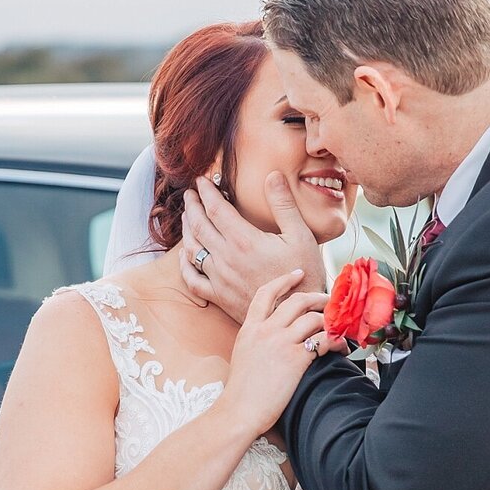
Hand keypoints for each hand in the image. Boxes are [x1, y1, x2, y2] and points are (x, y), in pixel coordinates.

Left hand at [180, 172, 326, 320]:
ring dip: (187, 228)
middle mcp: (226, 258)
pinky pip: (192, 280)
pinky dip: (184, 264)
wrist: (298, 314)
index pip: (215, 208)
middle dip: (192, 206)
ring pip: (192, 249)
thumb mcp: (300, 234)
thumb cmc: (304, 274)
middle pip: (199, 225)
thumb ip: (283, 204)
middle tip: (190, 194)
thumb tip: (272, 174)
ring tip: (187, 216)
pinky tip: (185, 255)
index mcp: (244, 240)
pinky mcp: (219, 297)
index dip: (206, 192)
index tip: (201, 181)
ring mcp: (219, 279)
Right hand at [217, 270, 331, 434]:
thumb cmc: (241, 391)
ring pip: (313, 319)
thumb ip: (256, 340)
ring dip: (330, 321)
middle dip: (317, 298)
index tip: (298, 274)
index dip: (284, 280)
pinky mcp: (295, 359)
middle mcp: (265, 331)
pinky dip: (335, 341)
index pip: (266, 293)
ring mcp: (280, 343)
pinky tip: (340, 347)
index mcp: (249, 329)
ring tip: (338, 328)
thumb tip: (273, 336)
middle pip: (296, 301)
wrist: (239, 411)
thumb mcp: (242, 355)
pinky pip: (322, 341)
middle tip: (329, 301)